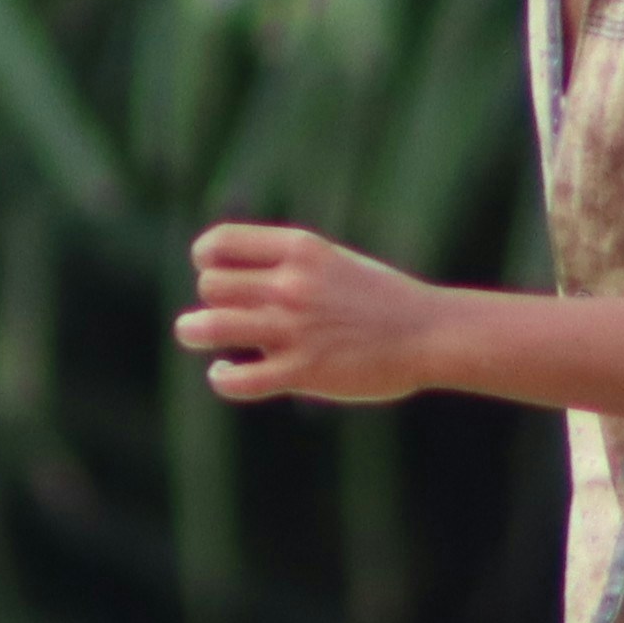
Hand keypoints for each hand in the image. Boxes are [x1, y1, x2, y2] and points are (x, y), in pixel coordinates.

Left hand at [177, 223, 446, 405]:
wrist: (429, 334)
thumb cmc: (382, 299)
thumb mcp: (333, 262)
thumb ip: (289, 264)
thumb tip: (238, 280)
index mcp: (301, 250)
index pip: (221, 243)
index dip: (206, 258)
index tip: (211, 270)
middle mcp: (291, 285)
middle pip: (211, 285)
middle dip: (210, 298)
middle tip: (223, 311)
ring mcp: (295, 330)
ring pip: (209, 326)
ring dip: (194, 331)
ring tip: (195, 333)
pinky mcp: (302, 372)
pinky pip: (238, 379)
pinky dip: (222, 377)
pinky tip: (224, 372)